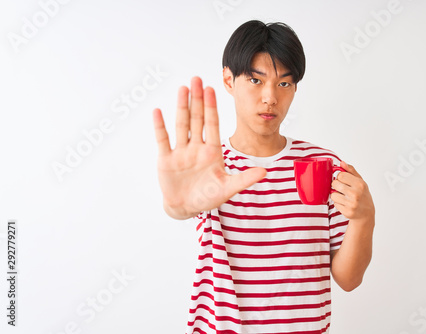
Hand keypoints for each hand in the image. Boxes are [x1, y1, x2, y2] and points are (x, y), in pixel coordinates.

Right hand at [153, 77, 266, 218]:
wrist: (186, 208)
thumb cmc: (208, 197)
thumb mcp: (228, 188)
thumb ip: (245, 179)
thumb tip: (265, 172)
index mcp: (212, 152)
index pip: (212, 124)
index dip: (212, 107)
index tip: (212, 89)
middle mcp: (196, 148)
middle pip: (197, 119)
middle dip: (197, 99)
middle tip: (197, 79)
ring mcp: (181, 152)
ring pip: (181, 125)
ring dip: (182, 107)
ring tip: (183, 88)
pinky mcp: (166, 160)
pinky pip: (163, 140)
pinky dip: (160, 126)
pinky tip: (158, 111)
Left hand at [330, 161, 374, 221]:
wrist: (367, 213)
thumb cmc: (363, 195)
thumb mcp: (360, 181)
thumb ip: (351, 171)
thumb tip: (342, 163)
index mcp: (359, 184)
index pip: (340, 175)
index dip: (340, 177)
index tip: (343, 180)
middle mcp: (356, 193)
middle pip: (334, 183)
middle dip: (336, 185)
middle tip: (342, 188)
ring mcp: (351, 204)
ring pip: (333, 195)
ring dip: (336, 195)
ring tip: (343, 196)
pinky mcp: (347, 212)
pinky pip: (335, 204)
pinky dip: (338, 203)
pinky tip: (345, 203)